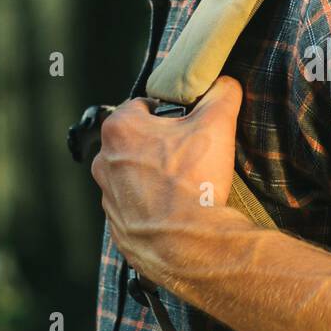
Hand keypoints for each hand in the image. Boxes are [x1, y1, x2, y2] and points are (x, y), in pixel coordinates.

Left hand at [90, 75, 242, 282]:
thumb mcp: (217, 125)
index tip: (189, 126)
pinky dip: (153, 207)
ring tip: (186, 187)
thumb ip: (221, 95)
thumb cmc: (195, 182)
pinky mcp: (116, 226)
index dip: (170, 114)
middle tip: (191, 156)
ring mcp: (107, 196)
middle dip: (162, 145)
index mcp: (121, 129)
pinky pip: (135, 207)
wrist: (189, 246)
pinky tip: (177, 212)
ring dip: (155, 177)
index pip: (144, 106)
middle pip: (138, 141)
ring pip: (134, 175)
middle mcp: (105, 161)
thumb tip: (225, 84)